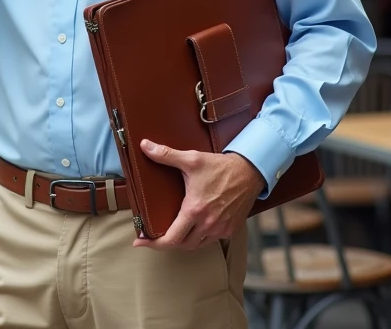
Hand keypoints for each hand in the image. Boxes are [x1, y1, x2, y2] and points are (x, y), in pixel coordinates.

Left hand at [134, 140, 263, 251]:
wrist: (250, 171)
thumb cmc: (220, 166)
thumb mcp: (191, 159)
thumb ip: (166, 154)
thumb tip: (144, 145)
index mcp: (195, 210)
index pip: (171, 238)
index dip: (153, 243)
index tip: (140, 242)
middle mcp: (208, 224)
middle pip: (182, 245)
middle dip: (166, 243)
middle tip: (154, 236)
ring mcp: (221, 228)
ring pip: (197, 245)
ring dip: (183, 242)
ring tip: (173, 233)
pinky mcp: (231, 229)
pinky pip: (211, 240)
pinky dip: (200, 238)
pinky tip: (194, 229)